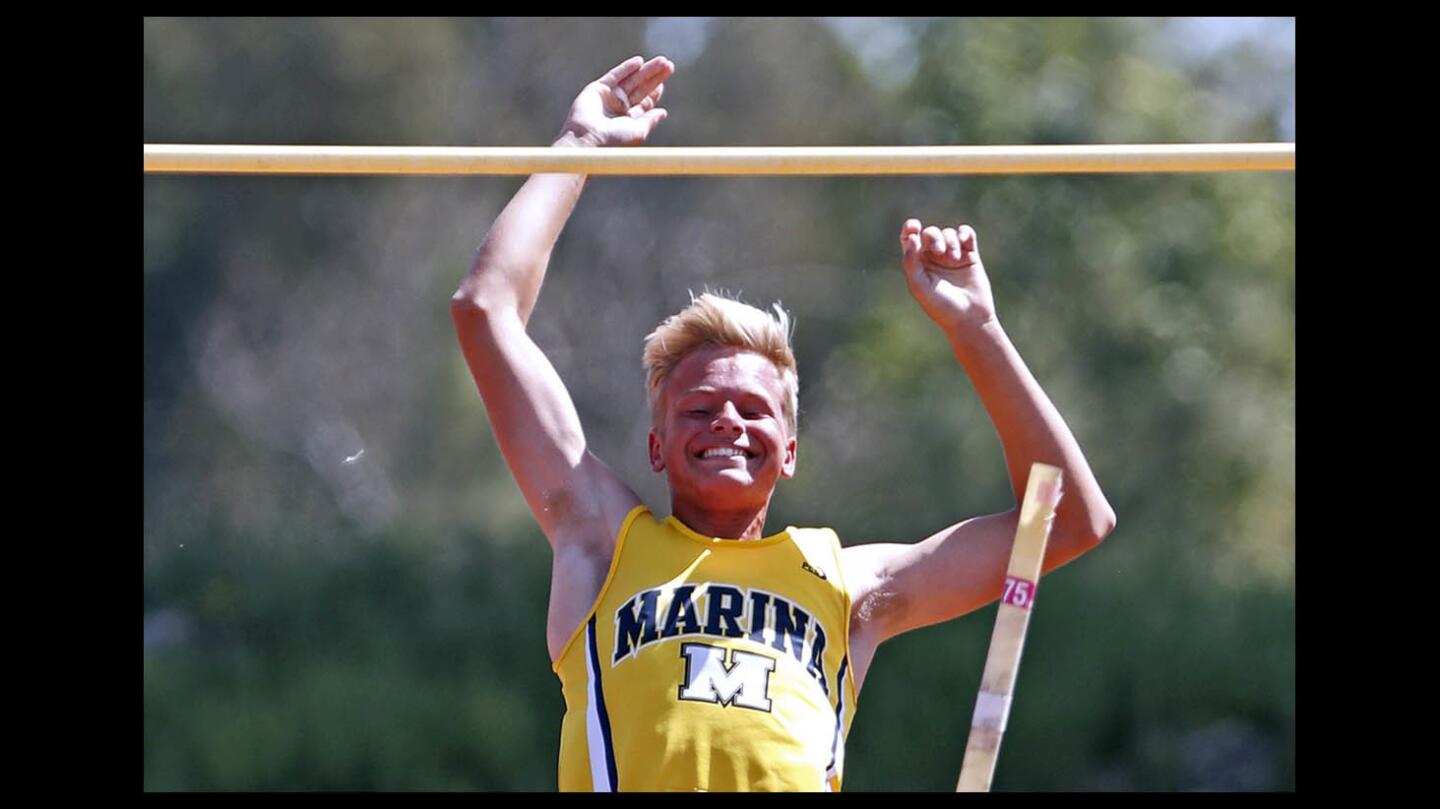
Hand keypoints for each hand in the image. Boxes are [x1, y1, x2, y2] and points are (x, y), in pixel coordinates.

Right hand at [558, 55, 673, 147]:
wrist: (587, 139)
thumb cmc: (613, 141)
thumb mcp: (638, 132)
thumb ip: (650, 120)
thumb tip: (663, 113)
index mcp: (628, 120)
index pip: (644, 102)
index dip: (654, 92)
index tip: (663, 83)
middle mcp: (618, 108)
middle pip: (640, 88)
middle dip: (654, 77)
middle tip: (669, 65)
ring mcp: (608, 97)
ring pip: (630, 79)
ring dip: (646, 70)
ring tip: (662, 61)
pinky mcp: (597, 89)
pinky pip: (614, 75)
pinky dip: (626, 68)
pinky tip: (639, 62)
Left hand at [899, 219, 996, 333]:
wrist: (968, 318)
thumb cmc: (940, 306)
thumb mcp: (919, 286)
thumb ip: (911, 262)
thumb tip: (912, 237)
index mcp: (918, 265)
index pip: (910, 239)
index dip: (910, 228)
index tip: (914, 226)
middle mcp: (934, 259)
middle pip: (930, 233)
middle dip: (933, 237)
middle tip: (938, 251)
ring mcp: (952, 256)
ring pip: (948, 233)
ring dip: (950, 241)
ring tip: (953, 259)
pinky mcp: (970, 257)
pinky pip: (966, 234)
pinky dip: (964, 233)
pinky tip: (964, 240)